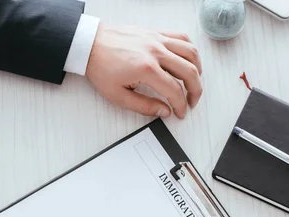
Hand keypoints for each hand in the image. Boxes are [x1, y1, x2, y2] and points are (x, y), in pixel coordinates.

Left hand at [86, 24, 202, 118]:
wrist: (90, 45)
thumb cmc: (101, 67)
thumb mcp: (118, 95)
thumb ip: (144, 106)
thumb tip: (164, 111)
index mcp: (146, 69)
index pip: (174, 91)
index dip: (181, 105)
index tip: (180, 112)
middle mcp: (155, 51)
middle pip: (189, 71)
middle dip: (195, 91)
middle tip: (191, 101)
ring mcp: (157, 39)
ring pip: (191, 52)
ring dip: (197, 70)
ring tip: (194, 82)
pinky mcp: (156, 32)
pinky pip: (181, 37)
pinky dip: (189, 50)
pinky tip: (187, 60)